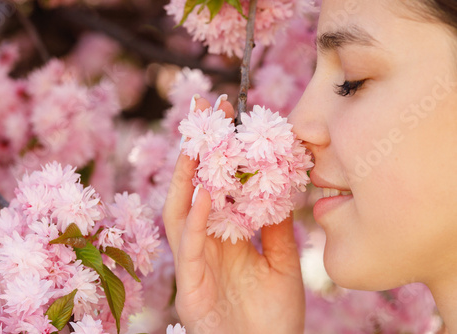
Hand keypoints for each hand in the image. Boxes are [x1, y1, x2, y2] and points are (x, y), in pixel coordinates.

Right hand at [163, 96, 304, 333]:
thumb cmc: (274, 316)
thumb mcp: (282, 262)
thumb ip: (277, 227)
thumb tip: (282, 190)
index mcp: (225, 237)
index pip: (216, 187)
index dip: (220, 153)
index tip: (231, 116)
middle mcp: (205, 244)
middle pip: (192, 189)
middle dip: (197, 150)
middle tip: (207, 110)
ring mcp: (194, 263)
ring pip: (179, 212)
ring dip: (185, 177)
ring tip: (197, 143)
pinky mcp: (190, 285)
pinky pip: (190, 246)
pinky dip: (194, 218)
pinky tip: (205, 191)